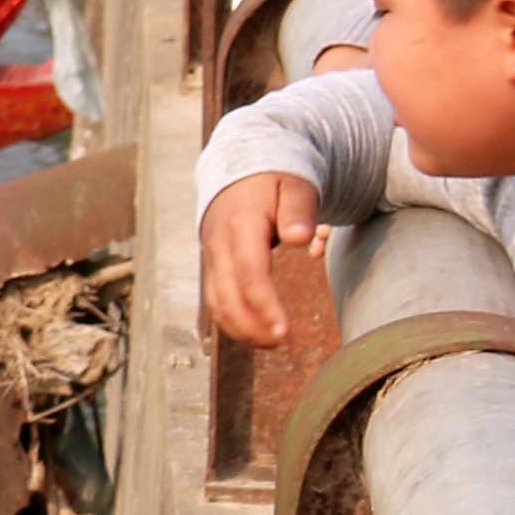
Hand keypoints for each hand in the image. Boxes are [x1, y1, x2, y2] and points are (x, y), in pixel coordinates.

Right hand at [200, 168, 325, 346]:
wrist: (242, 169)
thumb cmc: (275, 179)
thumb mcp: (295, 185)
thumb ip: (299, 211)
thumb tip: (301, 238)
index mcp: (240, 225)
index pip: (250, 273)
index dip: (264, 305)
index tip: (284, 330)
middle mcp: (219, 244)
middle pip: (227, 295)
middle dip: (252, 325)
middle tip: (282, 344)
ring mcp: (212, 256)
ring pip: (217, 301)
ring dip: (240, 328)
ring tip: (271, 344)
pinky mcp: (213, 265)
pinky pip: (216, 298)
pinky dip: (232, 320)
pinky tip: (254, 333)